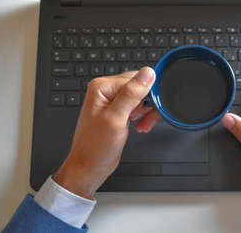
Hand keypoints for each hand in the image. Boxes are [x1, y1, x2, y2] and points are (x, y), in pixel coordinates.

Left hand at [54, 68, 160, 198]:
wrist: (89, 167)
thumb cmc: (96, 147)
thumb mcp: (116, 118)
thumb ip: (132, 94)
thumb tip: (147, 73)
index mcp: (102, 86)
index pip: (136, 78)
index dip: (147, 93)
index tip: (151, 107)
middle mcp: (106, 90)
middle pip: (140, 86)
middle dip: (147, 103)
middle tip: (146, 118)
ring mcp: (112, 100)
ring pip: (141, 97)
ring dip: (146, 111)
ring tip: (142, 124)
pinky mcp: (118, 110)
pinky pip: (138, 106)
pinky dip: (143, 115)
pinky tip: (140, 125)